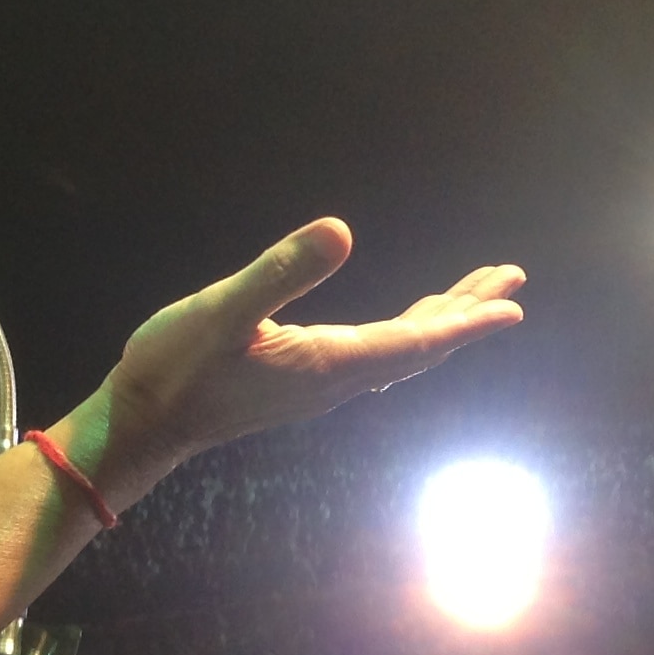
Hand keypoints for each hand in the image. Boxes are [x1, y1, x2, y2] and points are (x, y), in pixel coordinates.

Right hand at [98, 219, 522, 482]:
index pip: (415, 343)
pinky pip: (375, 358)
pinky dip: (406, 335)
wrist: (141, 423)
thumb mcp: (222, 310)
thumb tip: (341, 231)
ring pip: (399, 353)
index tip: (512, 306)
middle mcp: (336, 380)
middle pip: (419, 347)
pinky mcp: (303, 382)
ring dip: (439, 323)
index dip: (466, 322)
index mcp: (328, 363)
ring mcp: (321, 385)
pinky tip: (406, 328)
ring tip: (474, 296)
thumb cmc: (174, 366)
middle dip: (466, 313)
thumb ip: (280, 271)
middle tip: (511, 281)